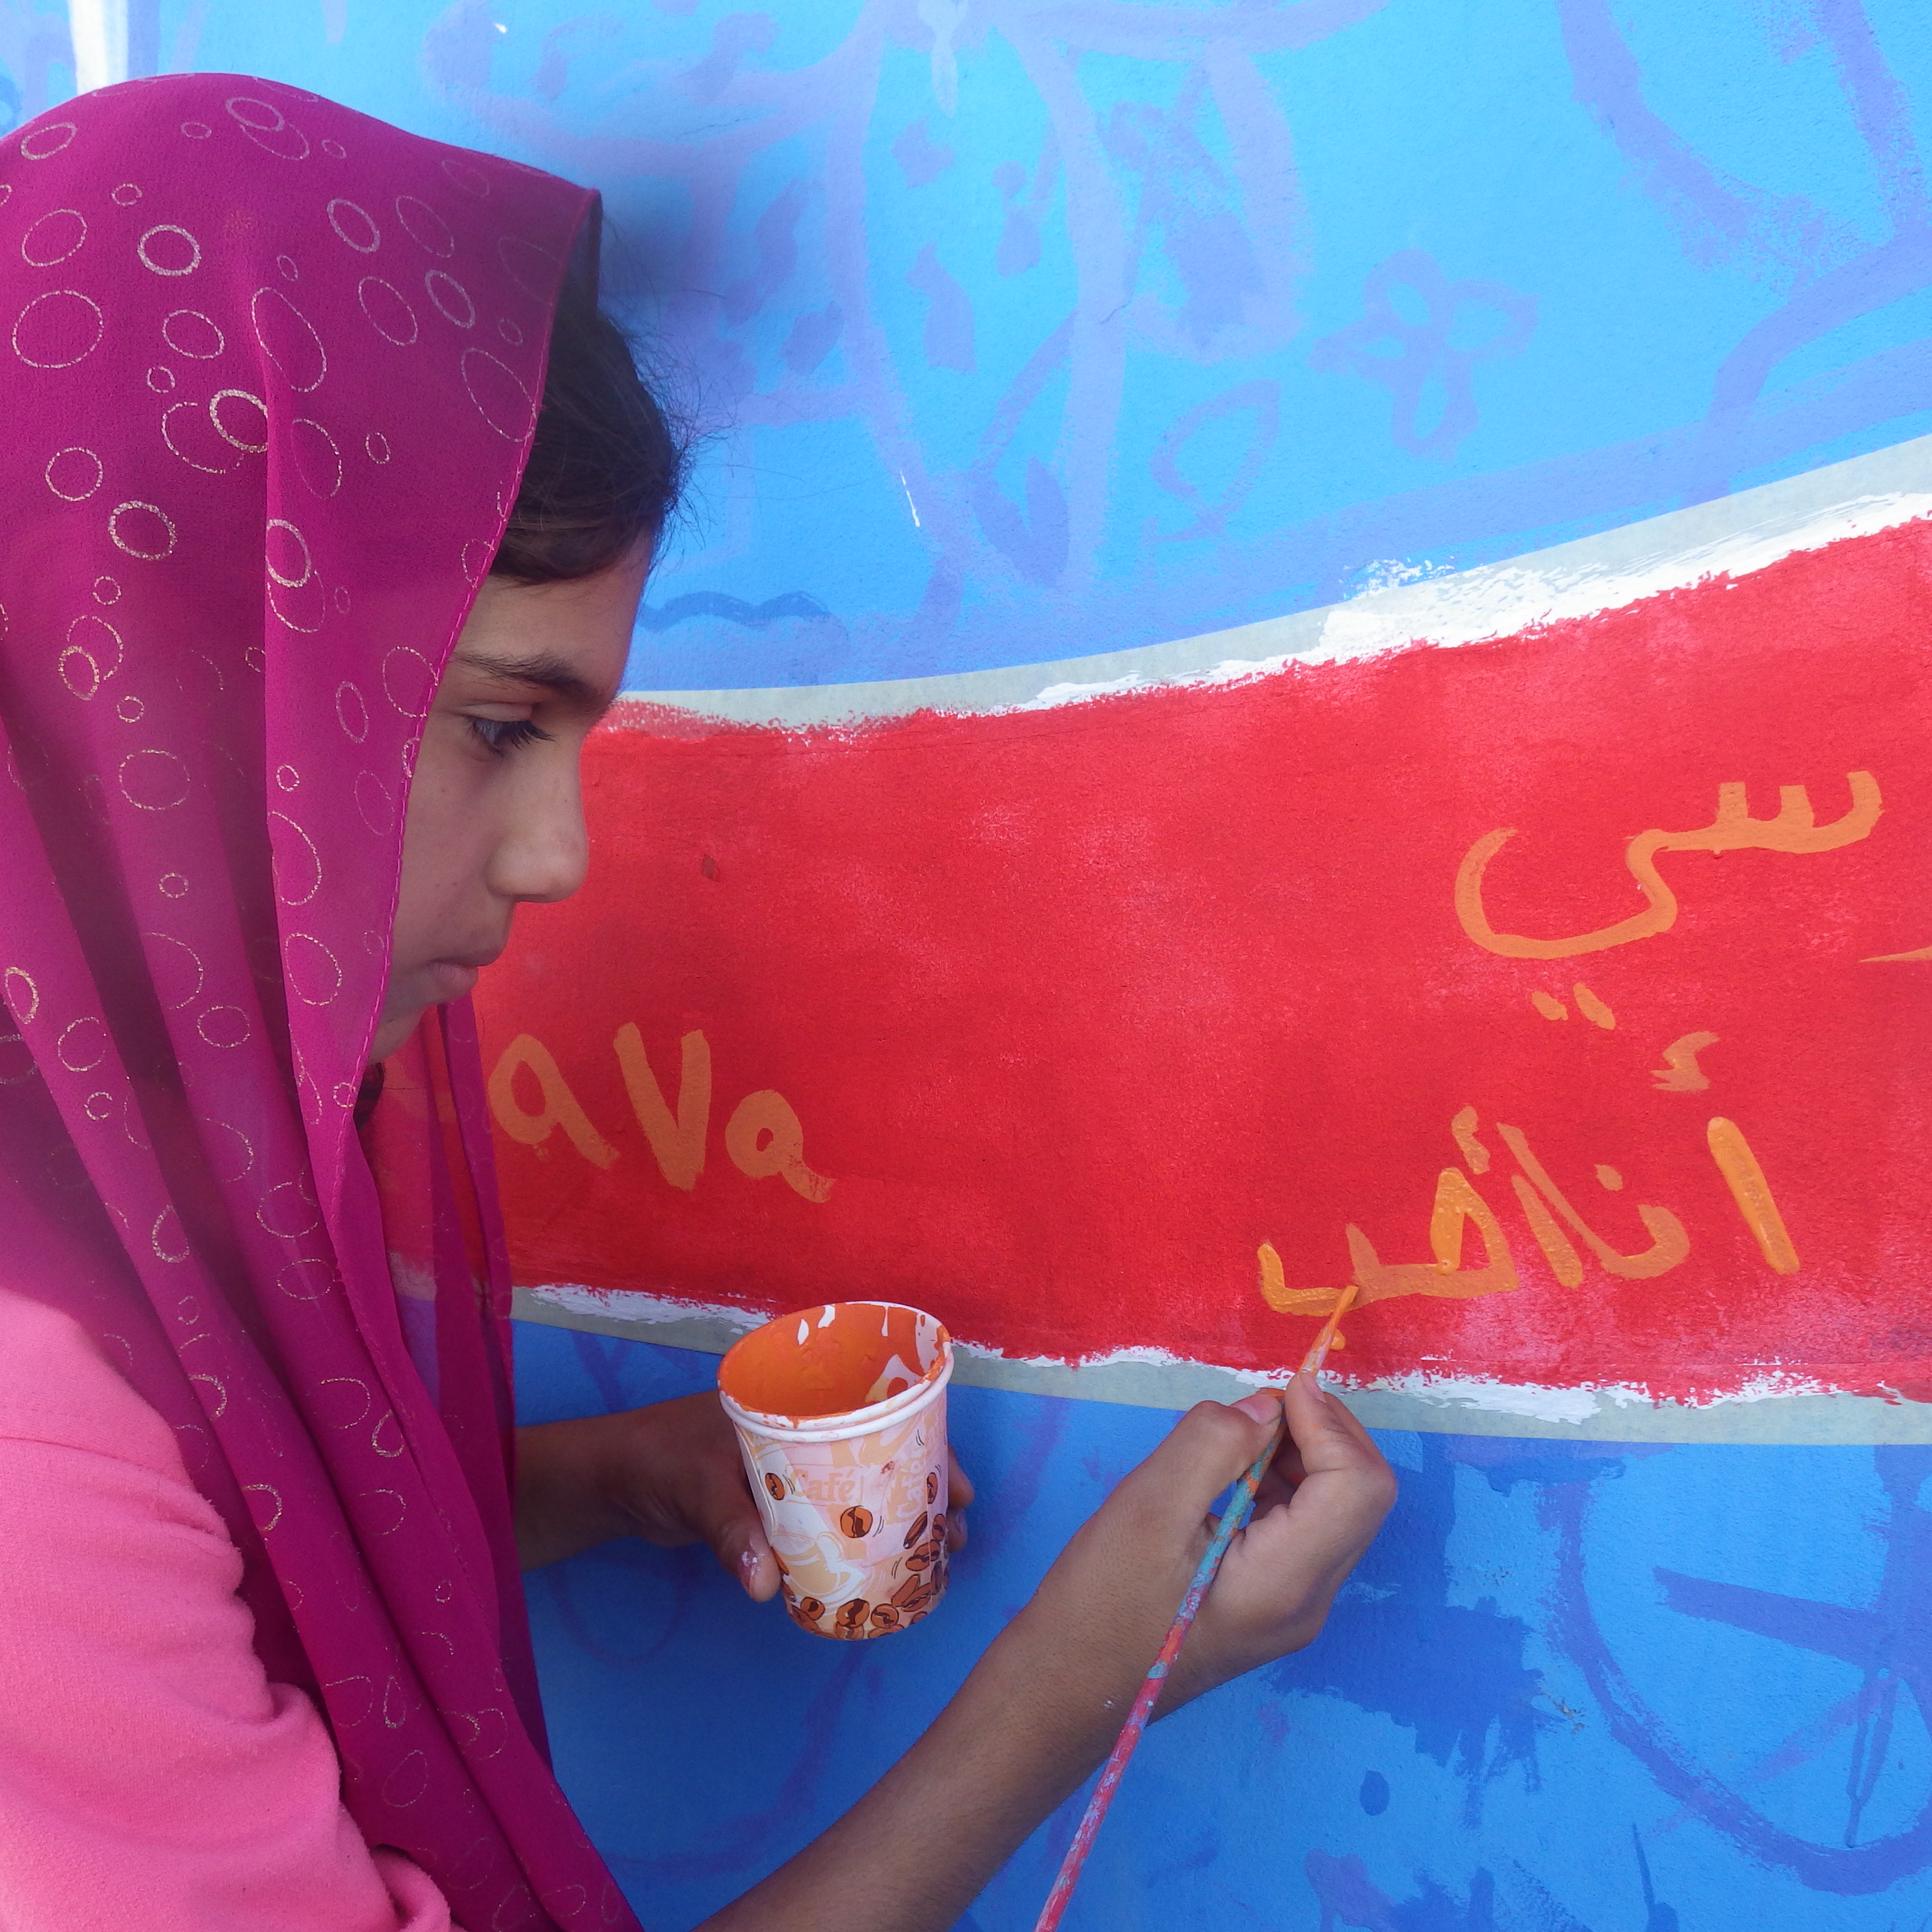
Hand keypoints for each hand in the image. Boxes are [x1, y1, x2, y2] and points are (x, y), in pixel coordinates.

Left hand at [514, 1394, 973, 1585]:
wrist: (612, 1481)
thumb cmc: (655, 1460)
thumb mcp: (697, 1486)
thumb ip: (731, 1530)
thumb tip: (766, 1585)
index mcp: (797, 1403)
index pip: (879, 1414)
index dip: (927, 1447)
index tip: (959, 1485)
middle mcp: (805, 1430)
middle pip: (884, 1454)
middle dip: (926, 1490)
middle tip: (957, 1534)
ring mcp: (794, 1468)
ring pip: (864, 1487)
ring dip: (900, 1517)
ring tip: (936, 1556)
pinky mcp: (778, 1503)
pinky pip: (834, 1516)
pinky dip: (862, 1536)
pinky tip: (884, 1567)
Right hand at [1009, 1373, 1394, 1719]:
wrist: (1063, 1692)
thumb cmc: (1098, 1604)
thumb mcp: (1147, 1506)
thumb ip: (1213, 1445)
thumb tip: (1266, 1409)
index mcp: (1288, 1583)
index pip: (1359, 1486)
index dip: (1328, 1422)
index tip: (1274, 1390)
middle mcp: (1309, 1601)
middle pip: (1360, 1496)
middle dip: (1320, 1433)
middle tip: (1253, 1407)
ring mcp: (1293, 1608)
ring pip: (1334, 1509)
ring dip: (1299, 1456)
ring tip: (1232, 1441)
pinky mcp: (1270, 1603)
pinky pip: (1302, 1528)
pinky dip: (1280, 1485)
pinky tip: (1226, 1476)